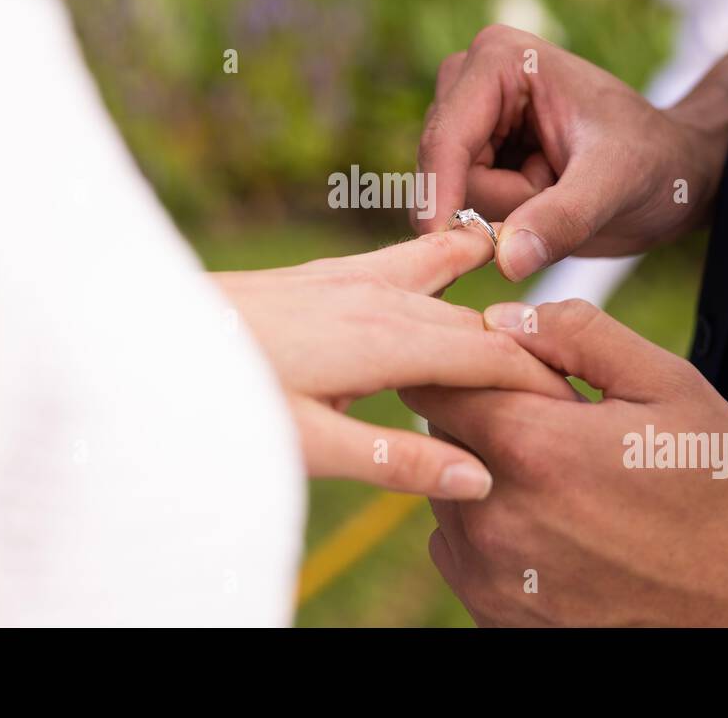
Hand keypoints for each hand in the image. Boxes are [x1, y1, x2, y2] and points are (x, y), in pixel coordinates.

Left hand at [214, 230, 575, 501]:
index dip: (539, 379)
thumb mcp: (306, 444)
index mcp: (384, 340)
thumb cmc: (222, 396)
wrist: (145, 331)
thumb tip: (478, 477)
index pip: (489, 354)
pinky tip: (453, 251)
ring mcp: (347, 280)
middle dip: (526, 346)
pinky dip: (443, 257)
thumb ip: (394, 461)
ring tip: (539, 298)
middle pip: (475, 319)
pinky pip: (402, 259)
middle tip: (575, 376)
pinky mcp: (322, 276)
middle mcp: (376, 298)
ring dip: (493, 294)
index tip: (582, 403)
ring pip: (444, 278)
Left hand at [401, 298, 727, 625]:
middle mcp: (496, 515)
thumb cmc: (722, 490)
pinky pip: (459, 549)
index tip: (507, 367)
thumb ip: (577, 335)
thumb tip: (501, 317)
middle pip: (439, 434)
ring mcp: (491, 574)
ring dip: (486, 471)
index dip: (469, 363)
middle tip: (554, 423)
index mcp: (532, 446)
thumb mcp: (668, 386)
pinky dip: (490, 528)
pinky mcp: (495, 614)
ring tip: (563, 479)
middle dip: (483, 414)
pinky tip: (555, 525)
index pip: (436, 379)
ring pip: (447, 490)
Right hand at [415, 26, 727, 279]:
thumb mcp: (614, 187)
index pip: (446, 139)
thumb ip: (560, 220)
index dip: (440, 197)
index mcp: (500, 58)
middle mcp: (473, 77)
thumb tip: (505, 260)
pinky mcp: (475, 147)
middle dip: (497, 199)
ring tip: (556, 186)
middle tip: (558, 187)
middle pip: (444, 168)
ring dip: (502, 209)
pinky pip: (461, 203)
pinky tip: (543, 194)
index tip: (447, 248)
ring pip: (450, 191)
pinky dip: (501, 215)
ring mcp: (470, 113)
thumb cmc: (655, 163)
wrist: (674, 171)